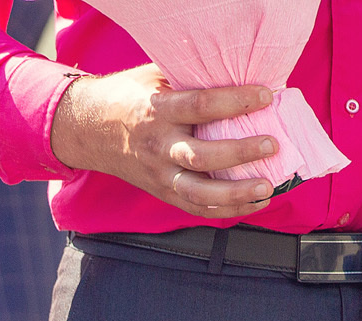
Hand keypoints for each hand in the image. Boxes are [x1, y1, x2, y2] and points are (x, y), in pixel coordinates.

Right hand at [49, 66, 280, 221]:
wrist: (90, 130)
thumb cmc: (130, 97)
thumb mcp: (155, 77)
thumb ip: (190, 79)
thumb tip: (238, 69)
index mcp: (158, 110)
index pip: (200, 106)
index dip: (235, 102)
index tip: (265, 96)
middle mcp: (158, 146)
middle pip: (201, 157)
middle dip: (240, 153)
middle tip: (271, 145)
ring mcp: (159, 175)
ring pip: (199, 193)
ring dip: (236, 194)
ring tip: (267, 187)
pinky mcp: (162, 193)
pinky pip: (197, 208)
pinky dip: (229, 210)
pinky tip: (256, 203)